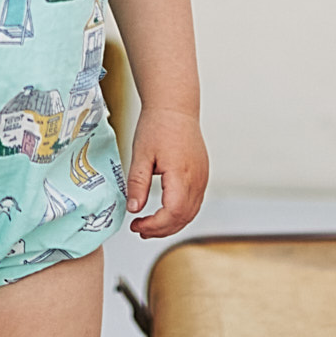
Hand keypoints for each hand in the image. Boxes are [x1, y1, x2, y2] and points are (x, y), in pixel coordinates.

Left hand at [126, 107, 208, 238]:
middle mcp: (197, 179)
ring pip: (191, 213)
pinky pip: (194, 203)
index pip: (172, 213)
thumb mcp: (141, 154)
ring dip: (171, 224)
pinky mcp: (202, 175)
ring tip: (149, 226)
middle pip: (183, 218)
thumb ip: (137, 183)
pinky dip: (180, 214)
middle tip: (139, 229)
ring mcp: (202, 178)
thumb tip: (133, 209)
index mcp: (181, 174)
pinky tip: (164, 213)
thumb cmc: (157, 125)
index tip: (136, 225)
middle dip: (161, 229)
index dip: (154, 225)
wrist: (175, 107)